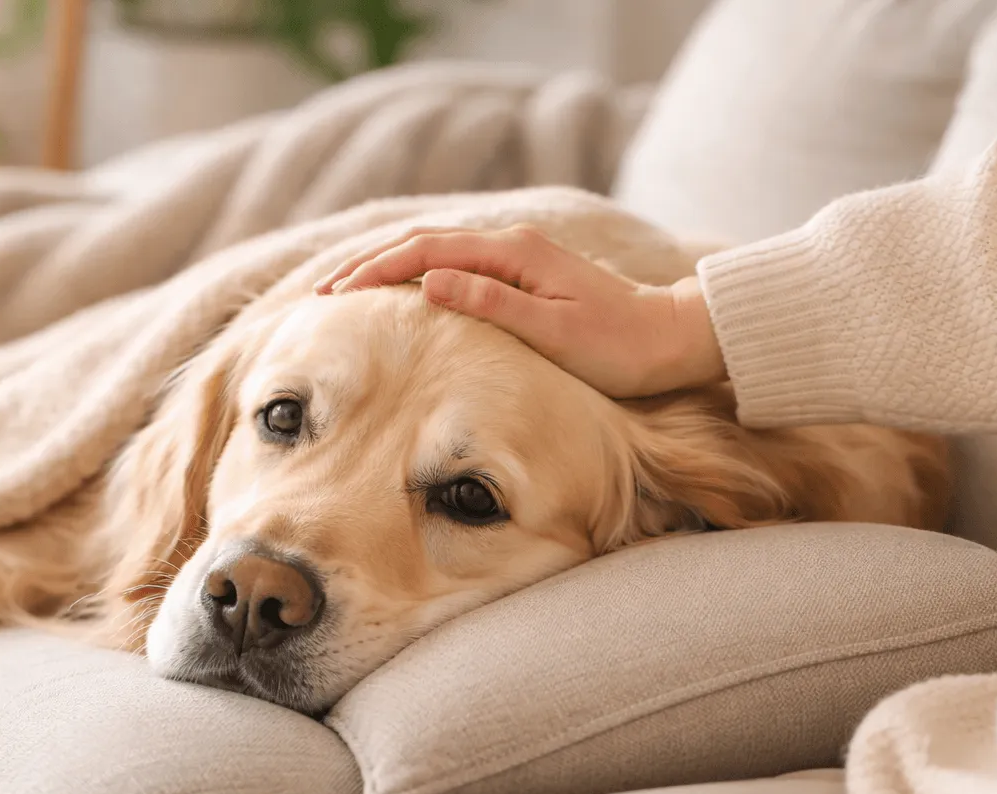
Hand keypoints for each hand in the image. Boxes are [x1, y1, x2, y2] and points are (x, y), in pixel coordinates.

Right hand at [316, 225, 725, 398]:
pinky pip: (455, 268)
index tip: (336, 295)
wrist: (672, 339)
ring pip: (436, 253)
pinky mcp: (523, 276)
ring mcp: (517, 258)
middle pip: (424, 244)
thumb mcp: (554, 331)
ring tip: (348, 293)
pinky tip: (402, 295)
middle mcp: (512, 245)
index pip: (427, 251)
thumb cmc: (618, 346)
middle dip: (370, 266)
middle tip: (324, 294)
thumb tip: (430, 283)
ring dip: (390, 270)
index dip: (376, 272)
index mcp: (514, 253)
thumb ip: (491, 304)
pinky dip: (417, 277)